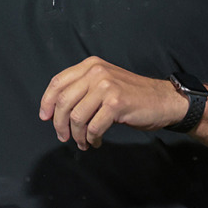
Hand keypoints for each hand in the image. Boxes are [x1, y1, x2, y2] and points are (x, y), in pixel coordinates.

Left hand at [39, 56, 188, 149]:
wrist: (162, 100)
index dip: (47, 102)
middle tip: (63, 136)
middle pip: (64, 101)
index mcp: (90, 65)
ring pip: (77, 117)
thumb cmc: (131, 95)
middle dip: (60, 123)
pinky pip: (92, 127)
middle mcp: (96, 72)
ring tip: (84, 142)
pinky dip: (91, 139)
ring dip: (77, 135)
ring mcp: (106, 87)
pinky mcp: (116, 103)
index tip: (45, 117)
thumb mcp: (104, 82)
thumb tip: (53, 110)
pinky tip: (96, 141)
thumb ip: (81, 88)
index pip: (58, 82)